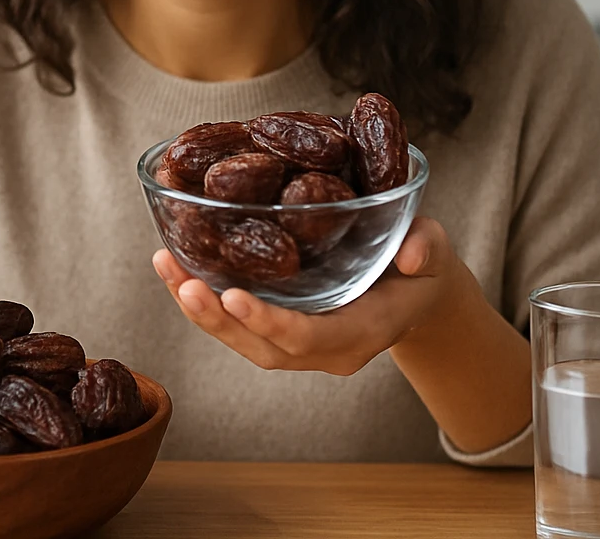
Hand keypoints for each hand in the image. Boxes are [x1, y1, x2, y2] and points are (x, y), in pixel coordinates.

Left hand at [152, 216, 473, 374]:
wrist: (415, 292)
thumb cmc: (422, 268)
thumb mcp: (435, 252)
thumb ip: (426, 250)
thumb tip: (412, 253)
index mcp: (361, 333)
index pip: (310, 337)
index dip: (270, 321)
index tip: (234, 296)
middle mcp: (323, 349)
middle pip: (261, 347)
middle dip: (217, 320)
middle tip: (182, 284)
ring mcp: (298, 344)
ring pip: (240, 338)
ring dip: (198, 308)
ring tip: (165, 267)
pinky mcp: (278, 329)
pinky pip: (235, 323)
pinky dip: (202, 298)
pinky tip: (173, 265)